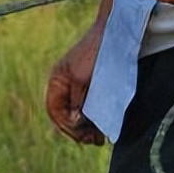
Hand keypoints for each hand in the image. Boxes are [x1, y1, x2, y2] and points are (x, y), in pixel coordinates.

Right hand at [46, 27, 105, 145]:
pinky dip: (94, 118)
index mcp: (56, 81)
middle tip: (93, 141)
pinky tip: (102, 126)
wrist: (118, 31)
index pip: (55, 110)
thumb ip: (76, 101)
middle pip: (65, 115)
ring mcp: (78, 85)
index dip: (65, 124)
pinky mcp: (92, 85)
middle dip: (78, 130)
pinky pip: (89, 107)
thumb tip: (74, 120)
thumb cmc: (98, 52)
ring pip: (78, 113)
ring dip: (87, 127)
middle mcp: (64, 85)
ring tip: (99, 138)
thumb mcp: (83, 78)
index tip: (81, 133)